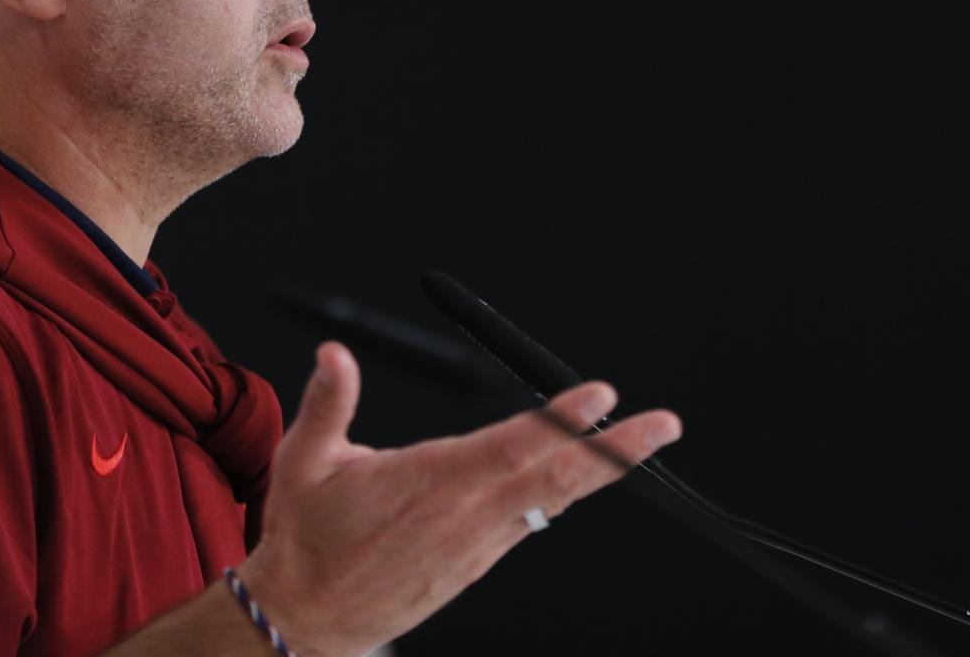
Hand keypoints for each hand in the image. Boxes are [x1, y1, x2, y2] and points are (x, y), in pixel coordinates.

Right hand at [236, 342, 682, 655]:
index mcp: (433, 481)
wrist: (308, 618)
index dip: (560, 421)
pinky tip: (587, 472)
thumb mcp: (305, 463)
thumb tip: (335, 352)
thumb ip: (328, 404)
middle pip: (558, 476)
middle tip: (664, 424)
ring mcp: (480, 543)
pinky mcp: (479, 561)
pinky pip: (531, 520)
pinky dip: (563, 493)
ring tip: (645, 440)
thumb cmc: (307, 538)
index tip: (600, 395)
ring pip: (553, 499)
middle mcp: (469, 513)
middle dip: (617, 450)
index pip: (512, 445)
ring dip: (602, 469)